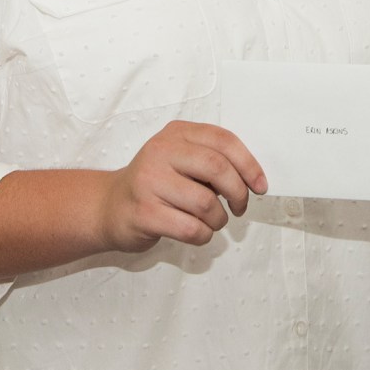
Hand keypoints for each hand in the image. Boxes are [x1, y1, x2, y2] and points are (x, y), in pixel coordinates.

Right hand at [98, 121, 266, 251]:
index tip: (260, 186)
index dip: (249, 164)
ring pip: (206, 203)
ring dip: (218, 219)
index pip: (223, 141)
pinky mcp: (144, 213)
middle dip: (238, 193)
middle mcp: (160, 152)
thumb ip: (211, 160)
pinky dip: (203, 235)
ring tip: (212, 221)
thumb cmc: (156, 185)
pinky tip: (197, 232)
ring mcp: (149, 182)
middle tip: (240, 207)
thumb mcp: (181, 160)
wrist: (109, 207)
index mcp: (176, 133)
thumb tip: (252, 179)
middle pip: (217, 168)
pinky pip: (190, 229)